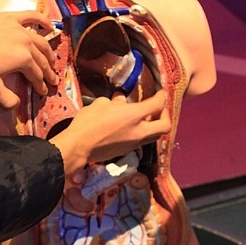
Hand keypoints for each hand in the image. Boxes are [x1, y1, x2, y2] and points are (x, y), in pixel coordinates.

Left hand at [0, 12, 57, 108]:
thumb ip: (5, 100)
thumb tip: (16, 106)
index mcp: (23, 59)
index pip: (37, 76)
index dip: (41, 86)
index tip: (43, 92)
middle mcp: (26, 43)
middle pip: (42, 59)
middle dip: (49, 72)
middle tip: (53, 81)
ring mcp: (19, 28)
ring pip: (41, 41)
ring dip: (49, 52)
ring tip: (52, 61)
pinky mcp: (10, 18)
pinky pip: (31, 16)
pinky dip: (42, 20)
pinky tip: (49, 26)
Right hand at [52, 91, 170, 175]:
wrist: (79, 146)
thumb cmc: (89, 121)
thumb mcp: (101, 104)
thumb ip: (115, 102)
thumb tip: (121, 101)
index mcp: (135, 115)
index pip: (157, 104)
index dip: (162, 97)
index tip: (161, 92)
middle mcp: (140, 131)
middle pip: (165, 125)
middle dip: (165, 115)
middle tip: (159, 108)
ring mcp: (134, 143)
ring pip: (155, 136)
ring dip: (155, 126)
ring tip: (147, 118)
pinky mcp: (127, 151)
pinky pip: (142, 141)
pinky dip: (143, 133)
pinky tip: (132, 128)